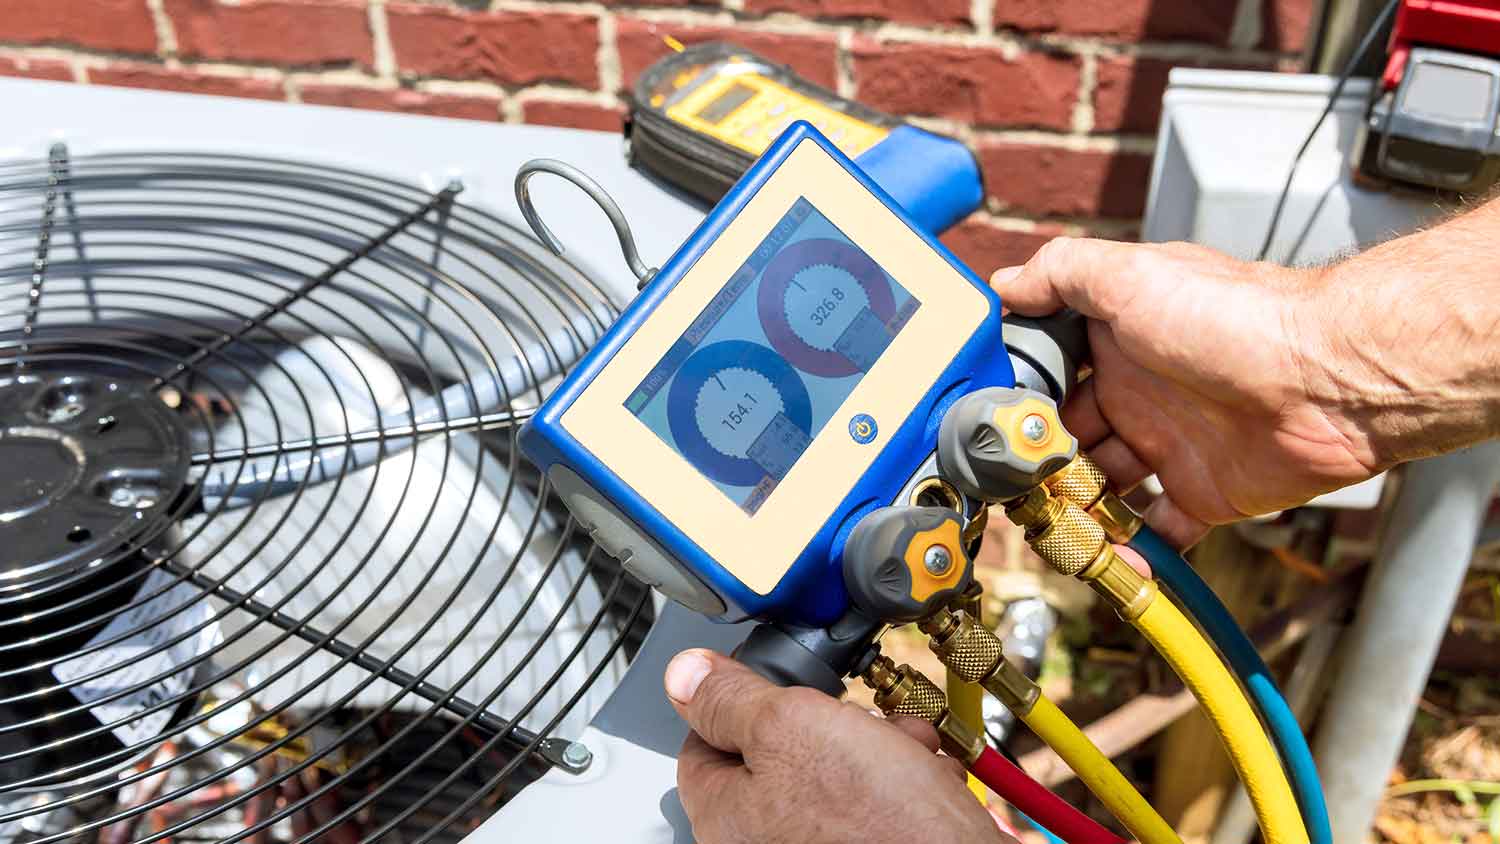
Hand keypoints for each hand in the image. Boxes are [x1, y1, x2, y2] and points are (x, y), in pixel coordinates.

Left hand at [665, 649, 1011, 843]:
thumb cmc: (880, 823)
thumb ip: (731, 698)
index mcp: (725, 819)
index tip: (774, 681)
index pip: (704, 740)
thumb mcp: (790, 726)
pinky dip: (902, 781)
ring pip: (835, 771)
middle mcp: (764, 843)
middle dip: (829, 721)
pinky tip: (923, 779)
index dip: (741, 700)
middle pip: (778, 751)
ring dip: (877, 747)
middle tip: (855, 720)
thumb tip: (683, 676)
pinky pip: (873, 802)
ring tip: (903, 750)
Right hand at [993, 238, 1381, 547]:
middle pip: (1070, 440)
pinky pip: (1160, 530)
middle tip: (1014, 489)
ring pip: (1104, 489)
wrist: (1326, 378)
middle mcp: (1140, 395)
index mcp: (1117, 344)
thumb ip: (1061, 273)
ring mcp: (1171, 446)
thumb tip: (1004, 284)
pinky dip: (1135, 551)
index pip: (1051, 376)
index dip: (1020, 401)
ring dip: (1076, 511)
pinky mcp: (1204, 493)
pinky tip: (1110, 559)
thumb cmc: (1235, 318)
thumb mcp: (1129, 275)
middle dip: (1039, 466)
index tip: (991, 428)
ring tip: (1048, 529)